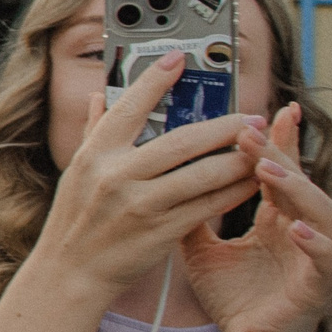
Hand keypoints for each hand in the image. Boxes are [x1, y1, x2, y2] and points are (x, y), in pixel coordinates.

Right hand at [27, 51, 262, 303]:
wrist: (71, 273)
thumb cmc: (75, 220)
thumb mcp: (78, 171)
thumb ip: (95, 131)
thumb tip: (99, 95)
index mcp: (95, 154)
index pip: (129, 106)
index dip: (156, 79)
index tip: (180, 58)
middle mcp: (117, 175)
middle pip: (183, 140)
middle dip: (224, 125)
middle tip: (251, 116)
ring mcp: (141, 204)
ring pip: (204, 173)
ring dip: (239, 158)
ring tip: (260, 146)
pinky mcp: (163, 231)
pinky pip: (209, 205)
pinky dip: (235, 191)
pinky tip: (251, 180)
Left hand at [182, 102, 331, 331]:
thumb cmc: (232, 295)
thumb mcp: (198, 245)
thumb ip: (185, 207)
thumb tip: (152, 172)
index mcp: (274, 216)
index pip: (274, 169)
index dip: (273, 140)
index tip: (261, 109)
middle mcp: (299, 228)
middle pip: (294, 180)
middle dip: (275, 152)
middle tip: (248, 128)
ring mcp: (311, 255)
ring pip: (319, 209)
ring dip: (294, 187)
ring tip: (265, 168)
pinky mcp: (316, 285)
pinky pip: (326, 258)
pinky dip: (314, 241)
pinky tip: (295, 227)